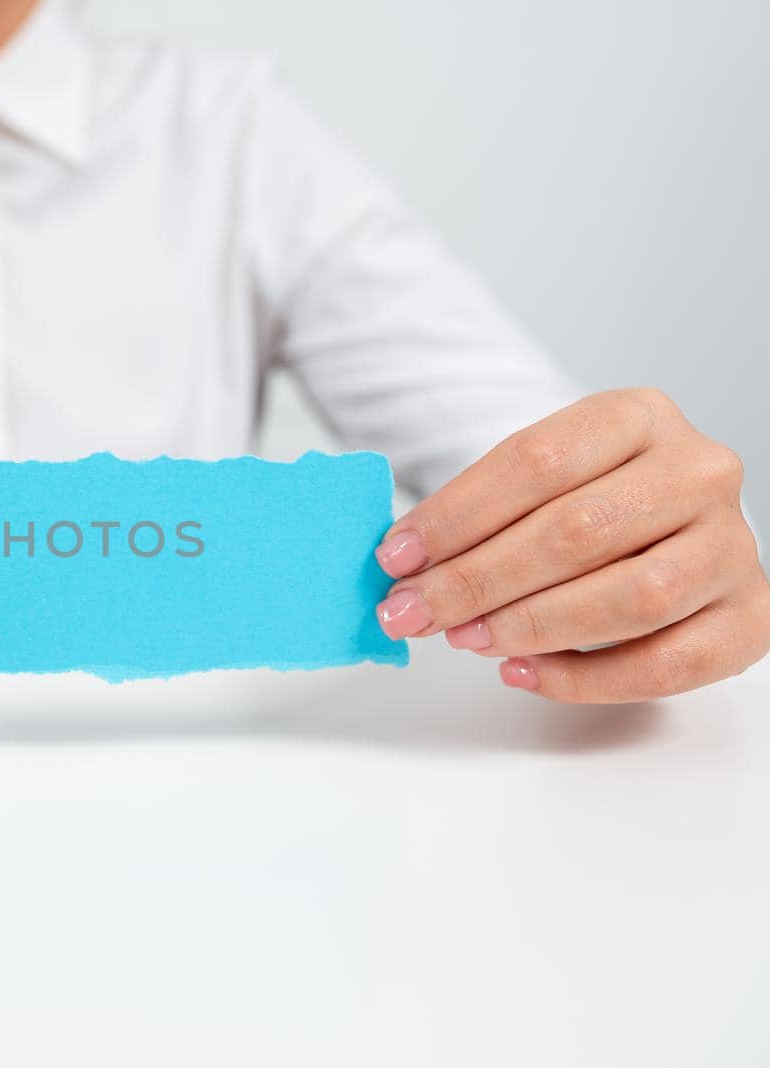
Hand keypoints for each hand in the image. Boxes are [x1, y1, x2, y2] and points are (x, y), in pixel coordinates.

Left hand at [373, 388, 769, 702]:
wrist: (670, 523)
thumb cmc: (587, 499)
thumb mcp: (534, 481)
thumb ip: (477, 516)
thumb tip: (401, 568)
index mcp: (638, 416)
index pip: (537, 461)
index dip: (456, 515)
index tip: (395, 558)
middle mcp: (698, 471)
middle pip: (577, 531)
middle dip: (479, 580)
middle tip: (415, 612)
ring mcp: (731, 544)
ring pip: (632, 597)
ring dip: (531, 627)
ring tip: (465, 638)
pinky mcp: (750, 616)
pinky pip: (668, 662)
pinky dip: (585, 679)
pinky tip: (522, 672)